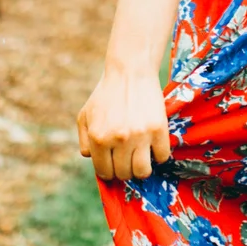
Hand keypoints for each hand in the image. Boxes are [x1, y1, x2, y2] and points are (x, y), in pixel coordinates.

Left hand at [77, 65, 171, 181]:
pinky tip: (154, 145)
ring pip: (143, 171)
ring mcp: (140, 135)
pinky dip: (158, 154)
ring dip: (142, 168)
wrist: (130, 72)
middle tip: (128, 158)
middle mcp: (118, 140)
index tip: (114, 165)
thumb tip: (92, 160)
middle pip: (124, 174)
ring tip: (141, 157)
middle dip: (125, 169)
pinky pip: (162, 156)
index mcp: (98, 138)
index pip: (105, 172)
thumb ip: (84, 141)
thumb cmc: (106, 95)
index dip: (109, 171)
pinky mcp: (159, 129)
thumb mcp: (85, 116)